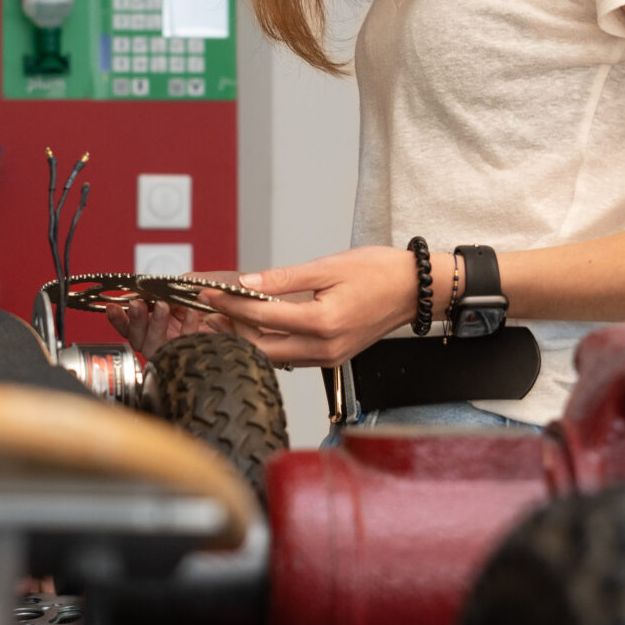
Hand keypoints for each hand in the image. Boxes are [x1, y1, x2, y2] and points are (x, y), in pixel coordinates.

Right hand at [107, 288, 231, 357]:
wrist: (264, 308)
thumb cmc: (239, 295)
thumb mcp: (206, 282)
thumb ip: (180, 284)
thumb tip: (154, 285)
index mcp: (167, 319)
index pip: (135, 323)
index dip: (122, 317)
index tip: (113, 307)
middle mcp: (172, 335)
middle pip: (140, 337)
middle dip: (135, 320)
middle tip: (137, 305)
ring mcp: (185, 347)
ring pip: (156, 346)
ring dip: (155, 324)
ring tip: (161, 306)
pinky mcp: (201, 354)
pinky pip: (186, 348)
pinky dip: (186, 330)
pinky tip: (190, 314)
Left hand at [200, 246, 420, 367]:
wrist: (416, 290)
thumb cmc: (380, 272)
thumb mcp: (328, 267)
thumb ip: (283, 279)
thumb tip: (247, 284)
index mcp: (323, 322)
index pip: (263, 316)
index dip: (231, 304)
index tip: (209, 293)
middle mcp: (325, 347)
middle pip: (262, 346)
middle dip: (233, 328)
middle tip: (210, 310)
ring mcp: (329, 357)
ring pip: (275, 356)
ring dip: (249, 338)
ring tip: (225, 318)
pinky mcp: (333, 358)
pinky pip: (292, 357)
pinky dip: (270, 343)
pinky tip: (257, 327)